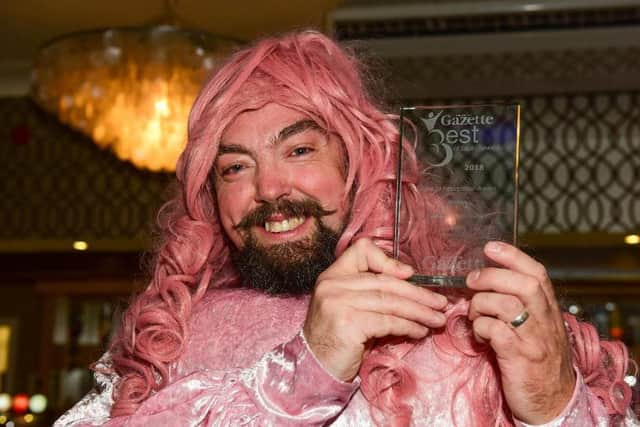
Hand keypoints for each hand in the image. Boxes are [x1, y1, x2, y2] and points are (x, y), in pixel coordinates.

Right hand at [303, 238, 447, 381]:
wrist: (314, 368)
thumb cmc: (338, 340)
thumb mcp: (351, 309)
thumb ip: (373, 295)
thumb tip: (413, 289)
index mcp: (332, 276)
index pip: (361, 251)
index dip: (388, 260)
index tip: (410, 274)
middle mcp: (333, 284)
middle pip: (385, 281)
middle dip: (418, 293)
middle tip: (440, 303)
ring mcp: (339, 302)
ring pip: (390, 301)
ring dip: (419, 311)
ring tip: (437, 319)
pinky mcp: (349, 322)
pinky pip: (388, 321)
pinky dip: (408, 326)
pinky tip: (419, 332)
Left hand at [466, 241, 575, 423]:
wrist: (553, 402)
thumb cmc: (538, 361)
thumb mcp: (536, 327)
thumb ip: (520, 305)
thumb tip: (489, 280)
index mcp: (548, 310)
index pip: (536, 273)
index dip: (512, 256)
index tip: (490, 247)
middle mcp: (544, 321)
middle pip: (523, 283)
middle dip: (491, 276)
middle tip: (472, 281)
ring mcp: (533, 339)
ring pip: (506, 304)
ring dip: (480, 305)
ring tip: (475, 316)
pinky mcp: (519, 357)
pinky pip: (494, 331)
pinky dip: (479, 328)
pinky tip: (479, 336)